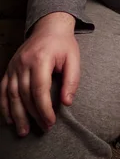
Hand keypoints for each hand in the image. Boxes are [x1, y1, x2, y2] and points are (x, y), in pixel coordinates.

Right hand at [0, 13, 78, 136]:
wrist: (49, 27)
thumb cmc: (63, 44)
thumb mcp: (74, 58)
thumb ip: (72, 80)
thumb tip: (66, 102)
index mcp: (40, 59)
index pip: (39, 89)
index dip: (44, 109)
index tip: (51, 121)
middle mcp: (23, 63)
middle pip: (24, 94)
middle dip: (33, 115)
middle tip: (43, 128)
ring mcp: (14, 65)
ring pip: (12, 94)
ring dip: (17, 115)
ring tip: (23, 131)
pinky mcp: (9, 68)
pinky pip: (3, 89)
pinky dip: (4, 105)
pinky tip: (9, 119)